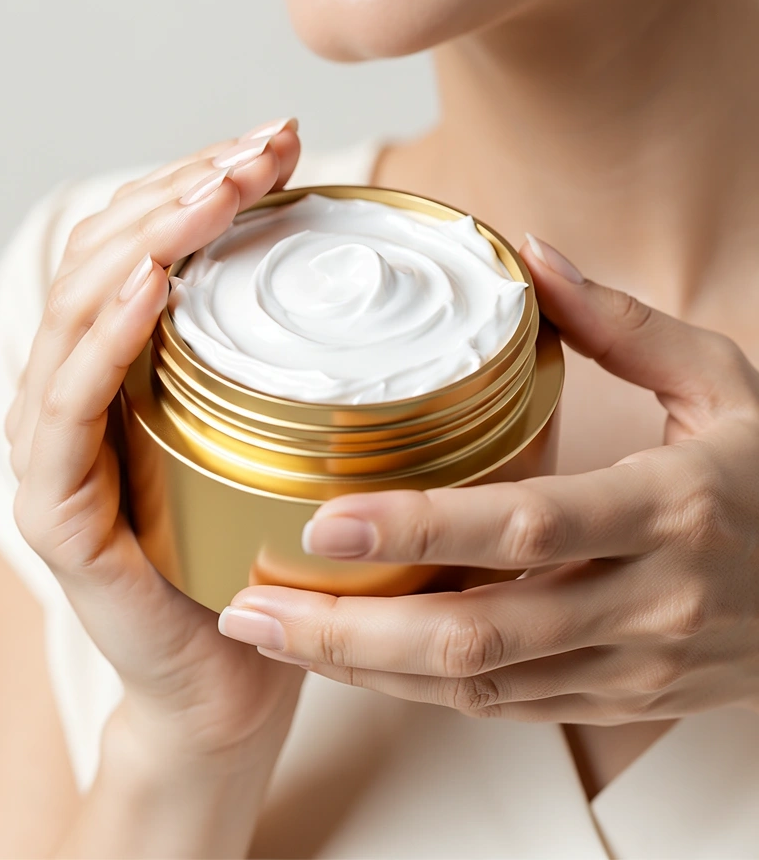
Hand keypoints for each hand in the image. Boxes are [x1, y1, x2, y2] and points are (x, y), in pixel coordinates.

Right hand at [6, 118, 307, 769]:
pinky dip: (107, 338)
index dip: (197, 183)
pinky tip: (154, 283)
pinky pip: (71, 410)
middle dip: (182, 189)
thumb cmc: (278, 567)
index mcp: (130, 375)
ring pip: (76, 313)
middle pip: (104, 260)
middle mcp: (80, 399)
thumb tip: (408, 296)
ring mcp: (61, 454)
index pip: (139, 248)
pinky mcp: (60, 517)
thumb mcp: (302, 445)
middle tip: (262, 148)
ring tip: (221, 190)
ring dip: (148, 236)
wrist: (237, 691)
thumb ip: (319, 372)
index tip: (275, 142)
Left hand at [219, 236, 758, 725]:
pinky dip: (418, 689)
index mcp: (672, 508)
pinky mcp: (623, 698)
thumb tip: (532, 258)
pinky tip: (352, 658)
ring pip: (477, 688)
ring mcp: (635, 666)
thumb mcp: (722, 380)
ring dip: (365, 670)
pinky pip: (504, 706)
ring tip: (273, 633)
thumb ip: (621, 323)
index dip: (415, 528)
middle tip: (252, 605)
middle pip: (478, 636)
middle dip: (352, 631)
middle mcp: (649, 602)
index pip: (524, 526)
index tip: (319, 519)